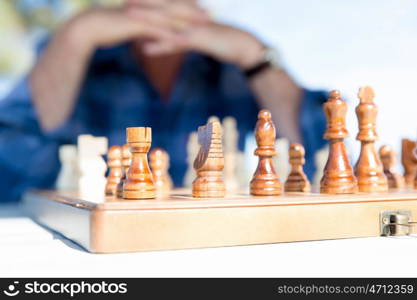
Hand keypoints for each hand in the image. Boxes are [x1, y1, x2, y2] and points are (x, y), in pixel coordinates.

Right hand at [61, 3, 208, 54]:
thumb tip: (149, 32)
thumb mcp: (128, 27)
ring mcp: (141, 15)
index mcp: (144, 6)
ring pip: (169, 17)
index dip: (187, 7)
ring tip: (203, 26)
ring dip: (187, 21)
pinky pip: (157, 30)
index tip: (201, 10)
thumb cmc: (106, 28)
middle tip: (210, 15)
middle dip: (193, 11)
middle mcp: (145, 7)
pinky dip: (171, 34)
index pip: (170, 4)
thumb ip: (141, 27)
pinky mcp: (136, 24)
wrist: (88, 27)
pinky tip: (183, 39)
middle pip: (174, 7)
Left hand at [125, 0, 264, 67]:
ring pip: (167, 21)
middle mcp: (191, 16)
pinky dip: (161, 46)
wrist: (244, 47)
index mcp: (191, 13)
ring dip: (147, 18)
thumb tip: (169, 41)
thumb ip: (183, 39)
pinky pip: (176, 43)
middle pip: (162, 7)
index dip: (150, 0)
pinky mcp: (198, 40)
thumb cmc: (224, 41)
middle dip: (142, 3)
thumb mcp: (201, 39)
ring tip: (128, 15)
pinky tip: (146, 49)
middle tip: (123, 0)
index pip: (167, 3)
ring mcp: (194, 27)